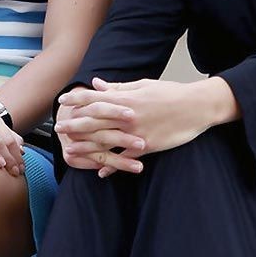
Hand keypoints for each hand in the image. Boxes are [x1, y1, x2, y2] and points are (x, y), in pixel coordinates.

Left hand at [58, 77, 231, 177]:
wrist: (197, 106)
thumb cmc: (171, 93)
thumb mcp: (144, 85)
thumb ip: (119, 87)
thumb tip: (97, 84)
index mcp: (127, 97)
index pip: (95, 97)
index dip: (77, 98)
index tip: (62, 100)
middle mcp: (128, 115)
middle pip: (94, 120)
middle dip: (74, 124)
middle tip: (58, 129)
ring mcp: (137, 132)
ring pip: (105, 141)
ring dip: (86, 147)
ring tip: (70, 151)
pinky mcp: (148, 146)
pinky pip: (126, 157)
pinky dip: (113, 165)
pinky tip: (101, 172)